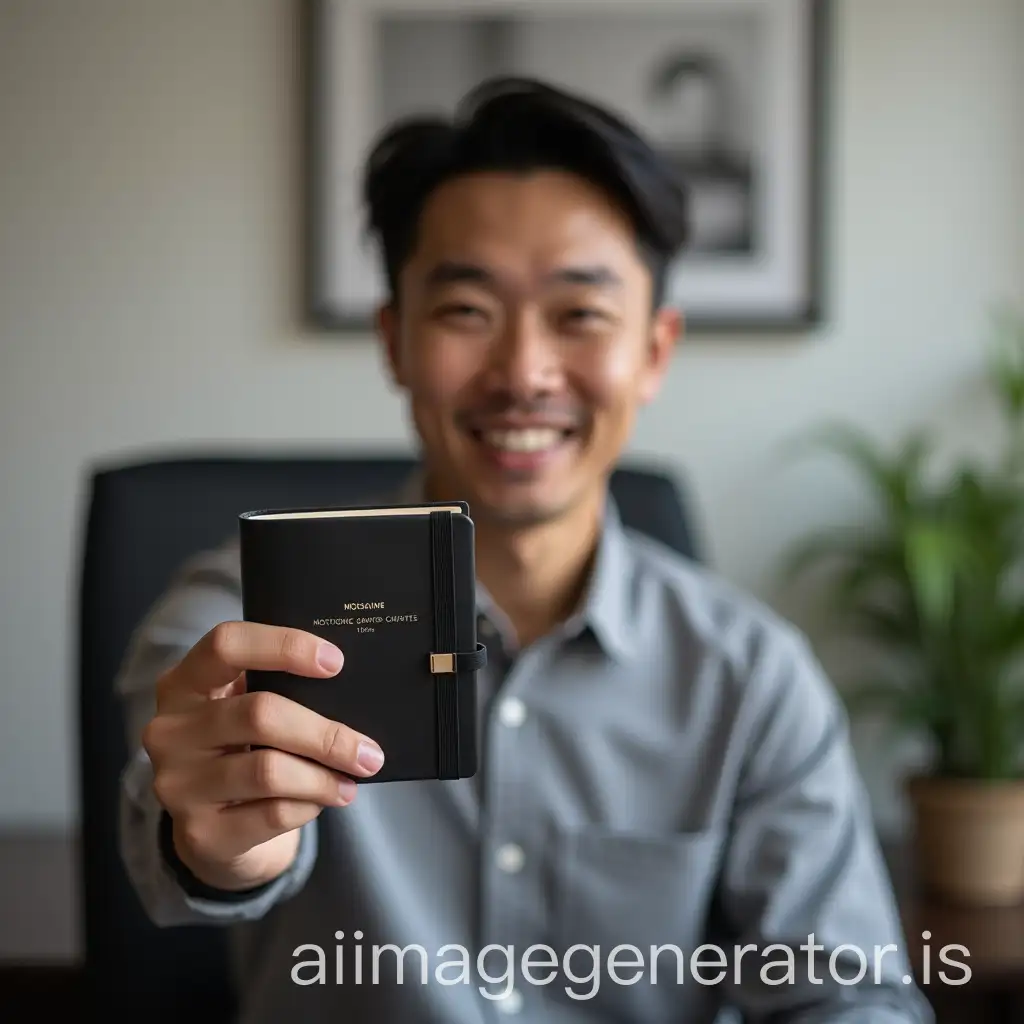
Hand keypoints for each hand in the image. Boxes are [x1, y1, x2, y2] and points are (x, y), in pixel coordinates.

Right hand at [142, 621, 383, 890]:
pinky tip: (324, 799)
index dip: (284, 646)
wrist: (211, 829)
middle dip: (326, 733)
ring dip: (323, 776)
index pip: (226, 644)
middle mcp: (170, 730)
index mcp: (183, 683)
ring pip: (268, 770)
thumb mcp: (243, 707)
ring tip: (354, 778)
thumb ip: (279, 689)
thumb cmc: (242, 749)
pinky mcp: (198, 832)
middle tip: (370, 751)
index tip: (335, 662)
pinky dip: (308, 805)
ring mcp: (178, 784)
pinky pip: (271, 814)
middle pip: (260, 714)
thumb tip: (354, 690)